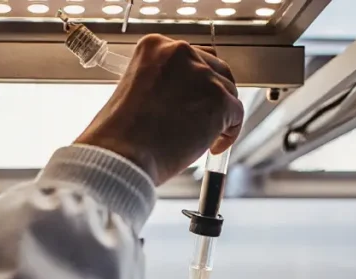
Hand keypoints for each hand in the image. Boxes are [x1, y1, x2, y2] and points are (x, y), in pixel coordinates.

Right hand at [74, 34, 244, 185]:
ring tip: (203, 137)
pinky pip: (237, 115)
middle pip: (214, 69)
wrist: (122, 155)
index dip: (194, 82)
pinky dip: (229, 133)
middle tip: (202, 118)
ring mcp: (202, 76)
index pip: (190, 56)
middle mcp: (180, 53)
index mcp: (155, 46)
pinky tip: (211, 147)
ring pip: (228, 93)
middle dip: (212, 95)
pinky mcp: (219, 101)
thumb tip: (187, 94)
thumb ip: (162, 82)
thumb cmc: (119, 134)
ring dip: (220, 116)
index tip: (190, 100)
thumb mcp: (133, 89)